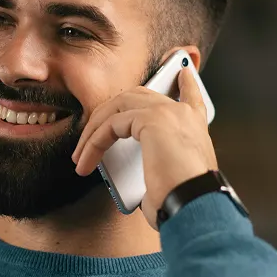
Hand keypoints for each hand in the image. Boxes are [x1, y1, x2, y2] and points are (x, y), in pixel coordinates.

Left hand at [71, 63, 217, 229]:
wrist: (194, 204)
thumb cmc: (183, 202)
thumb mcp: (170, 181)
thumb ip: (156, 169)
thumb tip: (138, 186)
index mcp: (195, 127)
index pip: (191, 96)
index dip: (186, 83)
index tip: (183, 72)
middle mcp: (184, 114)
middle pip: (138, 97)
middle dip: (108, 114)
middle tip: (89, 137)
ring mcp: (168, 112)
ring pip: (118, 107)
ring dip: (94, 131)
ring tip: (80, 156)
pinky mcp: (151, 119)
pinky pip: (110, 125)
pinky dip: (93, 143)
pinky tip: (85, 161)